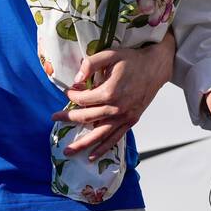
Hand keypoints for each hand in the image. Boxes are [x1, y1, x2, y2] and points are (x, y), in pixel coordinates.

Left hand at [52, 34, 175, 160]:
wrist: (156, 67)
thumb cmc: (133, 60)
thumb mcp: (110, 54)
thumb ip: (91, 64)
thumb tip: (76, 80)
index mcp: (109, 92)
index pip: (83, 99)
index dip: (73, 95)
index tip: (68, 92)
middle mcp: (116, 108)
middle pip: (87, 118)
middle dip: (69, 118)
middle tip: (54, 118)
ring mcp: (124, 117)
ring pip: (99, 134)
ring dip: (83, 144)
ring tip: (68, 151)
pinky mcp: (131, 120)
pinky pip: (115, 138)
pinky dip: (103, 148)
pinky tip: (92, 156)